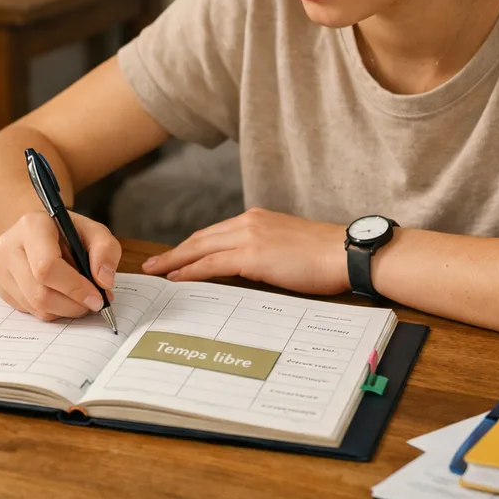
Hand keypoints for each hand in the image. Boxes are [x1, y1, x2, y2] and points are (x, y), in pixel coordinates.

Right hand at [0, 211, 120, 320]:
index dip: (74, 288)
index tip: (96, 298)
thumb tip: (103, 282)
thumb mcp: (94, 231)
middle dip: (72, 305)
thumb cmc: (68, 232)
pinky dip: (52, 311)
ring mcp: (1, 269)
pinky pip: (29, 311)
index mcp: (32, 226)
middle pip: (39, 292)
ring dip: (64, 310)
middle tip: (93, 304)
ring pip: (35, 306)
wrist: (39, 232)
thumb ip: (105, 251)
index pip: (47, 267)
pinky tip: (62, 297)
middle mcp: (9, 247)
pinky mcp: (1, 288)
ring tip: (80, 299)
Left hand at [140, 208, 349, 294]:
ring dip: (174, 261)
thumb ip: (265, 253)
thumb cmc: (326, 256)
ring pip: (200, 249)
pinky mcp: (253, 255)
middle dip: (174, 252)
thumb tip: (248, 271)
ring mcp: (250, 236)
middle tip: (152, 265)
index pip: (215, 233)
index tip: (175, 256)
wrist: (347, 253)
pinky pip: (212, 264)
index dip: (191, 246)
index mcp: (258, 219)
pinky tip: (176, 279)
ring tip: (155, 272)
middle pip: (201, 238)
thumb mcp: (289, 248)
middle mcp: (249, 222)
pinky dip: (190, 271)